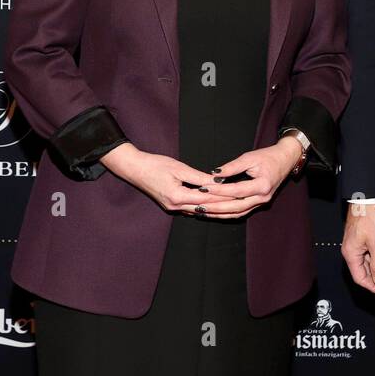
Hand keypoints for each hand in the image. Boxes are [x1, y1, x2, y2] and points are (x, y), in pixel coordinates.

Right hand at [100, 142, 236, 213]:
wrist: (134, 168)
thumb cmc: (155, 165)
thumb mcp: (179, 168)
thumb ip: (199, 177)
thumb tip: (217, 182)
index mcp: (177, 197)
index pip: (206, 200)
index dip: (223, 197)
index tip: (238, 194)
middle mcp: (175, 206)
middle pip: (204, 208)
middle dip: (222, 205)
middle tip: (239, 201)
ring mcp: (172, 208)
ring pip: (198, 210)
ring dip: (214, 207)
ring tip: (230, 204)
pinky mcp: (171, 205)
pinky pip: (191, 209)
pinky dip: (203, 206)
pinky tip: (213, 204)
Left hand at [192, 137, 302, 218]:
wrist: (285, 160)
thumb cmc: (268, 156)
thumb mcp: (250, 157)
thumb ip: (232, 167)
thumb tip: (214, 174)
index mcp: (262, 185)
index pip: (236, 191)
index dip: (219, 190)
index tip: (204, 188)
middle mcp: (262, 197)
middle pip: (235, 207)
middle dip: (215, 207)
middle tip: (198, 205)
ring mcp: (261, 202)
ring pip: (237, 213)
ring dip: (219, 213)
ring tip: (202, 211)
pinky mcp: (258, 203)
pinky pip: (241, 212)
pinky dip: (227, 213)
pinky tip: (214, 212)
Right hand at [342, 204, 374, 293]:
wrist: (369, 197)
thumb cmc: (370, 216)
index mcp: (351, 253)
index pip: (360, 278)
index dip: (373, 287)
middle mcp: (351, 249)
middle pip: (363, 271)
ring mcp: (356, 242)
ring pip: (367, 261)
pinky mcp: (362, 235)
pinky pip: (369, 252)